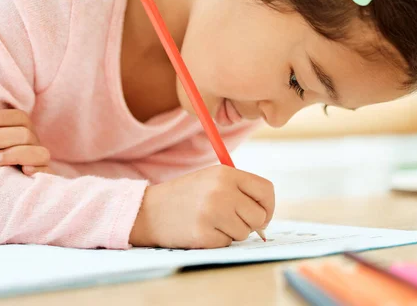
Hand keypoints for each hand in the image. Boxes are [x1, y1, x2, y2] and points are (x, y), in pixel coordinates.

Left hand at [0, 109, 54, 175]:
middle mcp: (33, 144)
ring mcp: (39, 161)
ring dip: (14, 153)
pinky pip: (46, 171)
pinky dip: (36, 169)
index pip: (18, 117)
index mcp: (22, 130)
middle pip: (25, 133)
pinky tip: (24, 171)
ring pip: (38, 152)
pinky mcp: (44, 178)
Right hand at [129, 165, 274, 248]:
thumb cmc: (185, 196)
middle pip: (259, 216)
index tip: (262, 215)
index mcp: (226, 173)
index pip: (266, 190)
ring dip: (232, 232)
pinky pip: (227, 243)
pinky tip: (201, 230)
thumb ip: (239, 191)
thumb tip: (265, 217)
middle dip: (250, 223)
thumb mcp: (211, 180)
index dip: (268, 207)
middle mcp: (222, 191)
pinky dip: (217, 241)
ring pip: (245, 232)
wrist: (149, 210)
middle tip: (231, 221)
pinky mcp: (204, 234)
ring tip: (210, 222)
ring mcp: (213, 213)